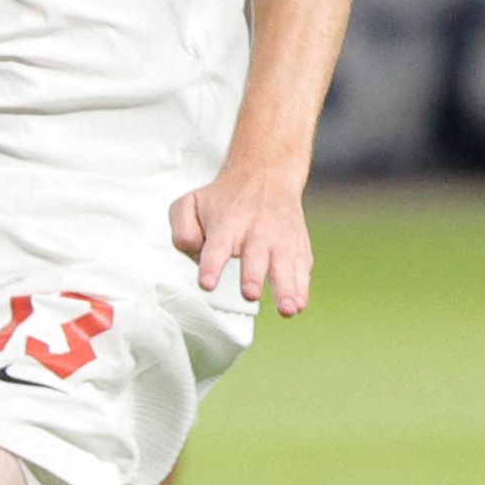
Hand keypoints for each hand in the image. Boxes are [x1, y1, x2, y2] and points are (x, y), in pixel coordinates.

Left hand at [171, 164, 315, 316]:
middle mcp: (255, 231)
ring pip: (284, 264)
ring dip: (285, 288)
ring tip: (287, 310)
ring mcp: (280, 239)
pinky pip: (301, 267)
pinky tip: (298, 305)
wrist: (266, 174)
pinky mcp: (297, 246)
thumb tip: (193, 251)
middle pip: (255, 256)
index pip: (216, 246)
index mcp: (226, 224)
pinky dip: (301, 286)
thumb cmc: (222, 199)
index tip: (207, 283)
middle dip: (253, 276)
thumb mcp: (191, 203)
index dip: (211, 265)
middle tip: (250, 295)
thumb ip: (183, 230)